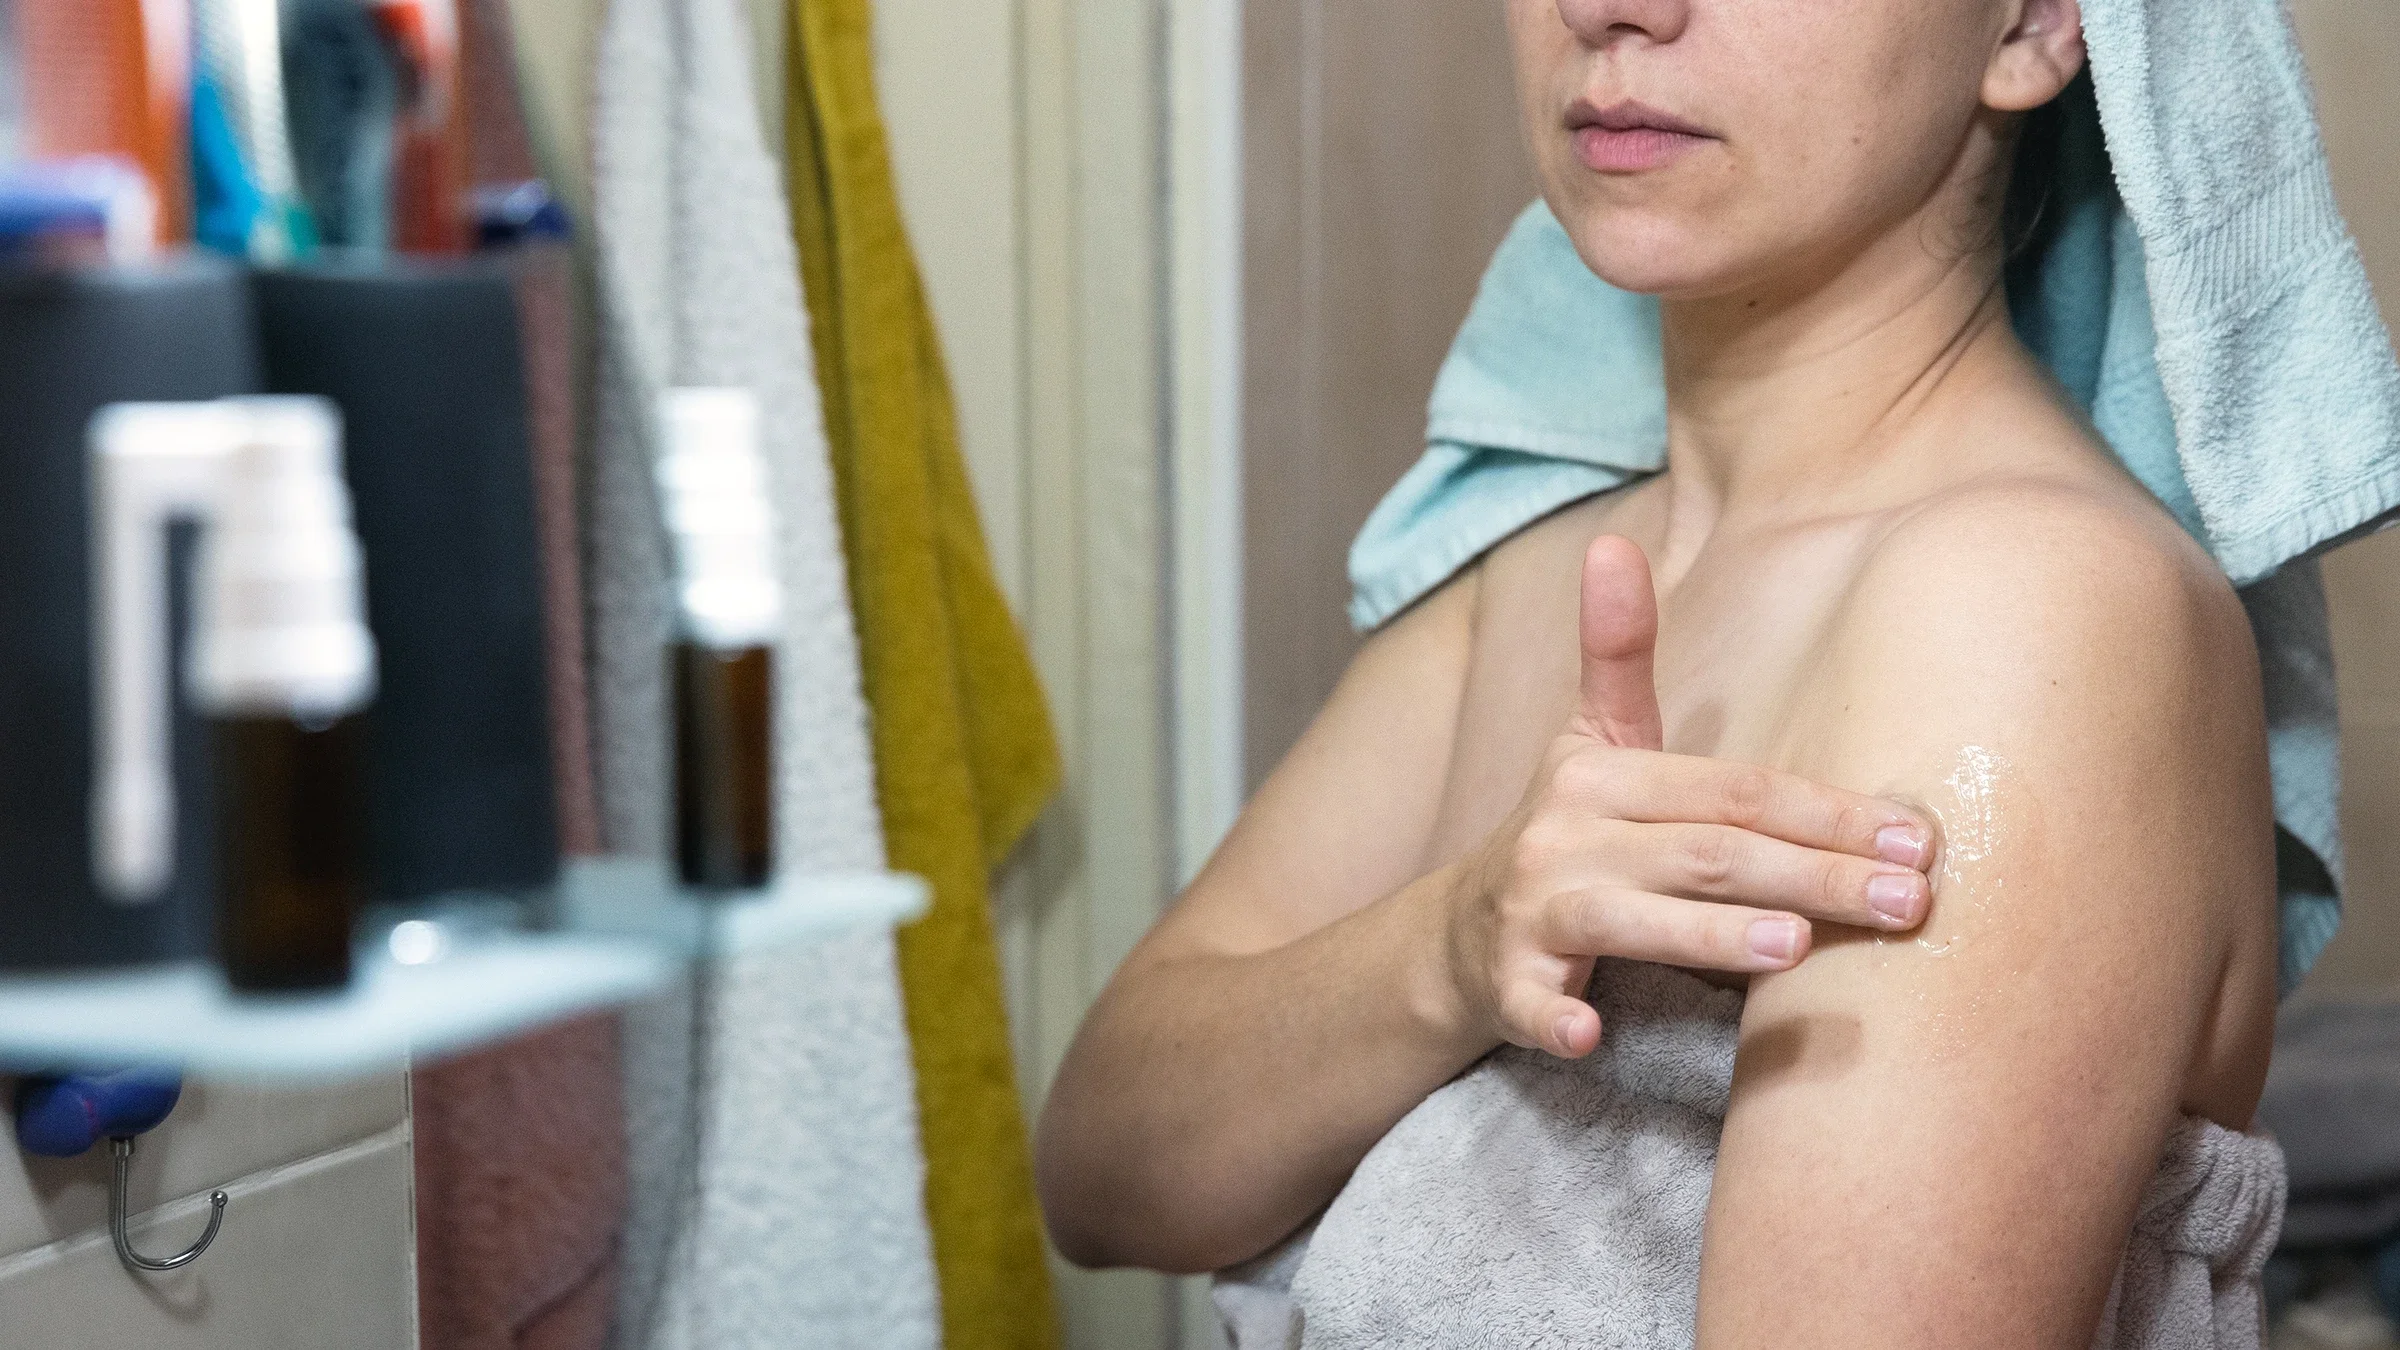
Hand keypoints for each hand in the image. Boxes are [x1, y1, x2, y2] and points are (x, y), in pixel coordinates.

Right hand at [1445, 536, 1937, 1058]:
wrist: (1457, 936)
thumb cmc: (1568, 833)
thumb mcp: (1589, 740)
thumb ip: (1617, 652)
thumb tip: (1611, 541)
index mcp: (1600, 772)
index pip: (1734, 788)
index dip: (1826, 809)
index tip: (1918, 834)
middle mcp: (1564, 834)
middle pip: (1705, 852)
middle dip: (1813, 875)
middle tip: (1910, 902)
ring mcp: (1533, 911)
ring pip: (1631, 920)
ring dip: (1711, 934)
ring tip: (1798, 947)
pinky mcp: (1507, 984)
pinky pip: (1533, 1004)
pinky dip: (1556, 1019)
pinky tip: (1590, 1036)